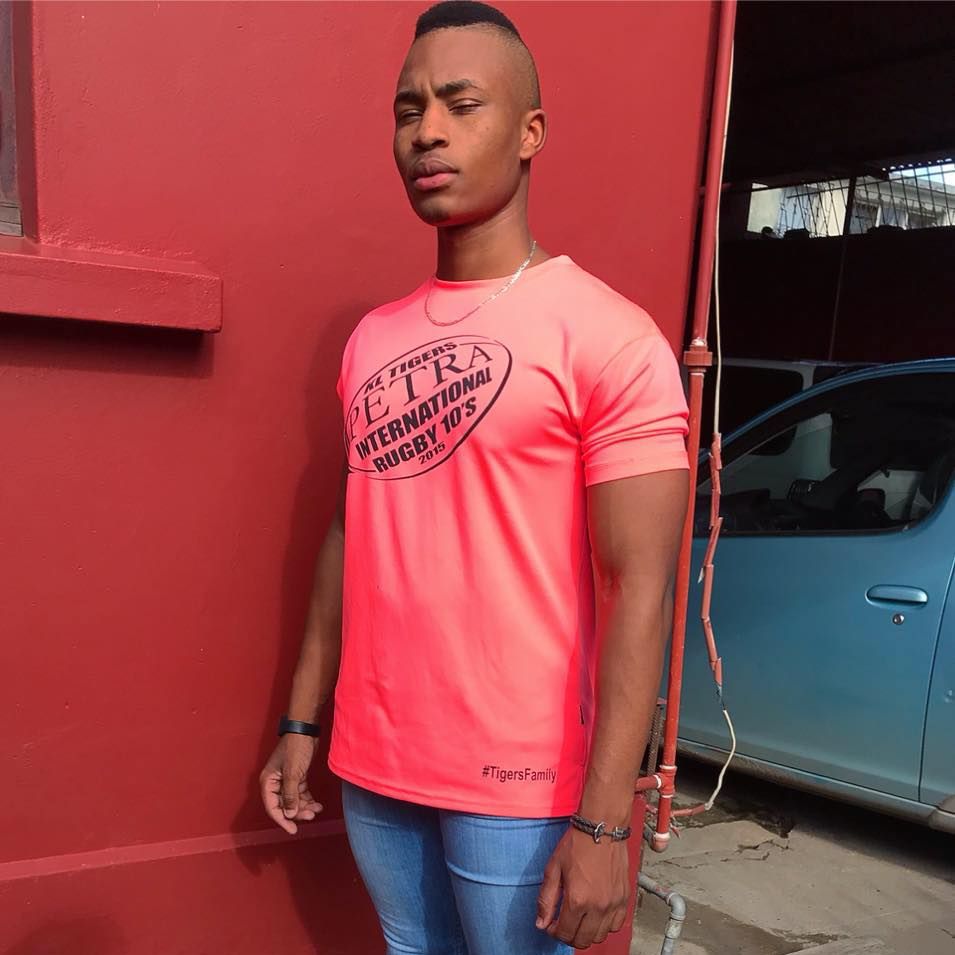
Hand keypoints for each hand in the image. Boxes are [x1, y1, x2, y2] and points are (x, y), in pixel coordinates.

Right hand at [259, 733, 322, 834]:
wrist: (306, 730)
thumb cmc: (296, 747)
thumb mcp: (292, 772)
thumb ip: (290, 795)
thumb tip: (288, 815)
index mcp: (268, 782)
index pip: (272, 807)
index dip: (282, 820)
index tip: (293, 830)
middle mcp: (275, 783)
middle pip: (284, 805)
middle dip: (297, 812)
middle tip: (311, 816)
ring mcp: (286, 780)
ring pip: (294, 800)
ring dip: (304, 807)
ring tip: (317, 809)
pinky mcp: (297, 776)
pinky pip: (301, 793)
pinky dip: (308, 799)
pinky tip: (318, 804)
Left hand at [536, 827, 629, 948]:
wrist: (601, 828)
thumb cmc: (577, 844)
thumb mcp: (553, 868)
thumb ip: (546, 899)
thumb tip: (541, 923)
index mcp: (577, 899)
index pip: (564, 933)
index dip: (554, 932)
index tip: (551, 925)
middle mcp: (598, 906)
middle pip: (583, 940)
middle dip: (569, 936)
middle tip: (563, 924)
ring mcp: (613, 904)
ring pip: (600, 935)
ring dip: (587, 933)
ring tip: (579, 918)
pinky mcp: (624, 898)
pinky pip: (617, 924)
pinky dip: (606, 925)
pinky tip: (597, 914)